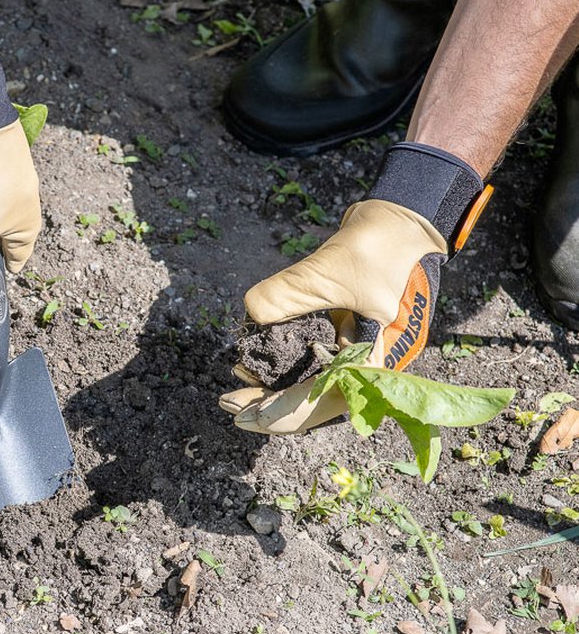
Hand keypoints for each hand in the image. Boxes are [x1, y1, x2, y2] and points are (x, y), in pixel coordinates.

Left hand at [219, 142, 489, 434]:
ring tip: (238, 380)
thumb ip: (286, 293)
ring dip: (274, 389)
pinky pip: (312, 367)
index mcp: (374, 361)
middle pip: (314, 405)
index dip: (277, 412)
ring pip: (312, 389)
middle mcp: (369, 366)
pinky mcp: (347, 342)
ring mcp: (359, 355)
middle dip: (269, 409)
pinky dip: (283, 368)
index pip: (320, 402)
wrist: (406, 221)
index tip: (239, 410)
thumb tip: (250, 314)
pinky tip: (255, 361)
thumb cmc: (381, 246)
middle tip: (228, 402)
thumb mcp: (329, 269)